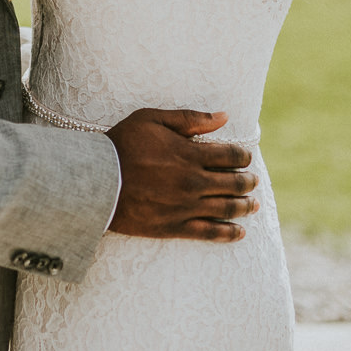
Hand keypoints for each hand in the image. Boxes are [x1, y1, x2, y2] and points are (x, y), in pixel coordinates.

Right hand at [106, 108, 259, 242]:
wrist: (96, 181)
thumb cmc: (122, 144)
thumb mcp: (152, 119)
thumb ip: (190, 118)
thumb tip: (224, 117)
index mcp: (190, 154)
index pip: (230, 156)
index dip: (243, 156)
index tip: (245, 158)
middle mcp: (193, 182)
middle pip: (233, 183)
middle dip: (248, 181)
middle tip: (253, 181)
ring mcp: (186, 207)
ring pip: (226, 208)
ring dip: (245, 206)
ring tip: (254, 205)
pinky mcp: (174, 227)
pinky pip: (209, 232)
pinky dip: (228, 233)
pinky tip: (240, 232)